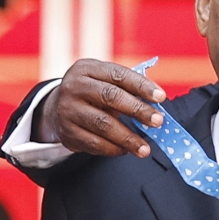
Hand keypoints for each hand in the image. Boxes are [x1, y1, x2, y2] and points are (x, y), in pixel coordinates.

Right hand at [33, 58, 167, 157]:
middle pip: (110, 97)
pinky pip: (94, 143)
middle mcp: (74, 86)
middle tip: (158, 121)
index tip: (161, 97)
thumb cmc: (93, 93)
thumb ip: (127, 88)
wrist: (57, 109)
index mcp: (87, 68)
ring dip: (128, 138)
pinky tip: (126, 151)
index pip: (118, 74)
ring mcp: (67, 109)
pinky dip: (113, 148)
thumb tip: (157, 103)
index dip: (141, 85)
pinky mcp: (66, 131)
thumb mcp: (104, 81)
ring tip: (145, 149)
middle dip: (138, 110)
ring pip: (103, 124)